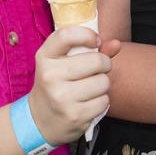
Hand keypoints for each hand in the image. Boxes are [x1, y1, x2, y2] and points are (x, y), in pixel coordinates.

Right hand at [27, 26, 116, 146]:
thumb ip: (90, 50)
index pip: (66, 35)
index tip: (95, 41)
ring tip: (90, 88)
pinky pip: (104, 101)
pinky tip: (88, 102)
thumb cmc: (56, 83)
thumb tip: (116, 44)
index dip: (87, 35)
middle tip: (97, 69)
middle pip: (96, 61)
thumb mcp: (62, 62)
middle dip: (104, 64)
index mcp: (45, 57)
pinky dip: (101, 101)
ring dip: (103, 84)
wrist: (40, 119)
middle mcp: (50, 76)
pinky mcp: (74, 115)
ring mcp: (61, 97)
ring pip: (104, 82)